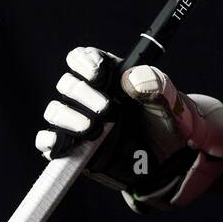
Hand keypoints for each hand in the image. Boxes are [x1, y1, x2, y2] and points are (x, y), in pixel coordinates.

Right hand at [34, 45, 222, 209]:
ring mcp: (80, 121)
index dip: (85, 62)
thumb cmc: (172, 125)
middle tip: (108, 110)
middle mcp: (90, 96)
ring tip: (95, 129)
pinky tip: (63, 145)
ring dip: (69, 118)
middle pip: (68, 84)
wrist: (174, 163)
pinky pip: (48, 141)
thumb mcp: (173, 104)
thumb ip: (158, 87)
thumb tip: (132, 79)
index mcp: (110, 76)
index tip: (100, 75)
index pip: (82, 58)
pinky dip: (50, 142)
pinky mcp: (74, 148)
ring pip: (56, 111)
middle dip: (83, 94)